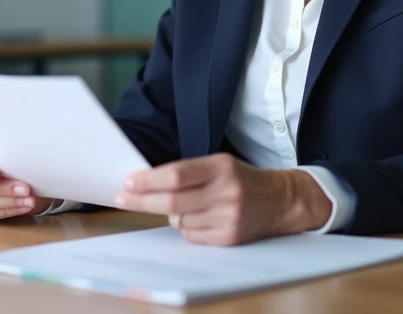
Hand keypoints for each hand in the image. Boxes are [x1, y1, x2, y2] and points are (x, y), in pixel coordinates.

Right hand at [0, 144, 54, 221]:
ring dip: (10, 202)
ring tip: (30, 200)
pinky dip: (9, 211)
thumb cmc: (6, 156)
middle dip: (3, 189)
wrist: (10, 171)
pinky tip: (24, 207)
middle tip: (25, 189)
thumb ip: (6, 152)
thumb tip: (21, 157)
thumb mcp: (5, 149)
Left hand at [114, 154, 331, 245]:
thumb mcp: (219, 164)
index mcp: (222, 167)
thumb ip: (188, 172)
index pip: (177, 175)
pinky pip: (191, 235)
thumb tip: (146, 182)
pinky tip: (200, 218)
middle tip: (122, 198)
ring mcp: (228, 216)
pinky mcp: (229, 237)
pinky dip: (187, 227)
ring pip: (179, 220)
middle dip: (142, 200)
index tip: (127, 181)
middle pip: (172, 201)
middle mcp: (226, 191)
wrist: (279, 200)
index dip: (148, 180)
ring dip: (171, 214)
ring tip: (188, 205)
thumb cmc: (241, 179)